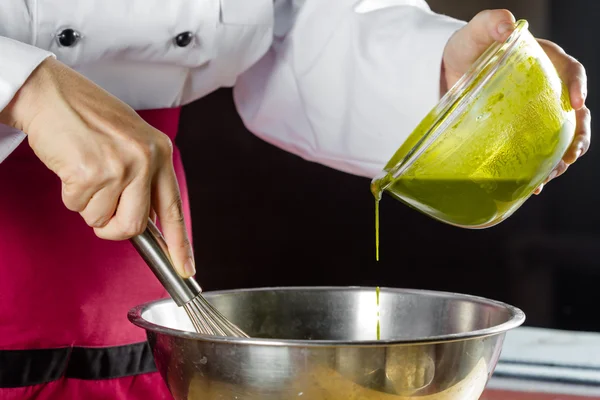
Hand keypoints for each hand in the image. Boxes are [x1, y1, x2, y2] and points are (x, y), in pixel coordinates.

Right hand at [0, 57, 194, 277]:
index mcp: (161, 153)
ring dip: (88, 205)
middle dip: (113, 229)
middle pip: (134, 226)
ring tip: (84, 172)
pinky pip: (78, 207)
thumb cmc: (89, 118)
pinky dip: (70, 194)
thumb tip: (145, 220)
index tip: (186, 269)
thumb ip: (144, 179)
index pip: (174, 209)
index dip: (180, 244)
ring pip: (101, 219)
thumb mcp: (132, 143)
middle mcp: (146, 160)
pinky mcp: (90, 172)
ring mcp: (120, 167)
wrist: (52, 93)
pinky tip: (71, 167)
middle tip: (102, 215)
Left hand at [442, 9, 589, 193]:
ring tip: (554, 173)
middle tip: (572, 153)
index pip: (569, 70)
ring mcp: (534, 111)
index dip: (578, 85)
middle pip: (573, 111)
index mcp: (543, 61)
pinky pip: (536, 149)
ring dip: (561, 156)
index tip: (577, 103)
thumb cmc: (467, 50)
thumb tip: (506, 24)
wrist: (449, 73)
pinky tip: (533, 185)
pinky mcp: (520, 129)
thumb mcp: (475, 34)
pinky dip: (538, 167)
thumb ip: (489, 23)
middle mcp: (545, 87)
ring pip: (559, 135)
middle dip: (578, 133)